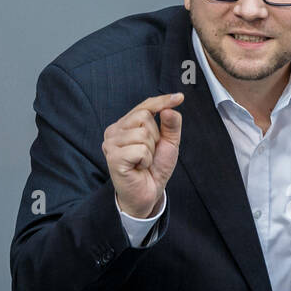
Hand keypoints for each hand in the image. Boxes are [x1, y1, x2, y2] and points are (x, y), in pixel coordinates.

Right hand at [102, 92, 182, 217]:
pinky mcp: (113, 157)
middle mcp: (114, 131)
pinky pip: (140, 149)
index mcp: (125, 125)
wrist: (148, 193)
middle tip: (149, 153)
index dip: (162, 101)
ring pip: (143, 133)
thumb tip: (169, 108)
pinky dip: (145, 160)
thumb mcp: (168, 143)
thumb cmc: (154, 168)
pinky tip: (139, 167)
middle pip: (144, 116)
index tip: (179, 97)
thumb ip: (171, 125)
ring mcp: (111, 143)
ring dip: (150, 150)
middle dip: (155, 136)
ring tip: (143, 161)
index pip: (144, 106)